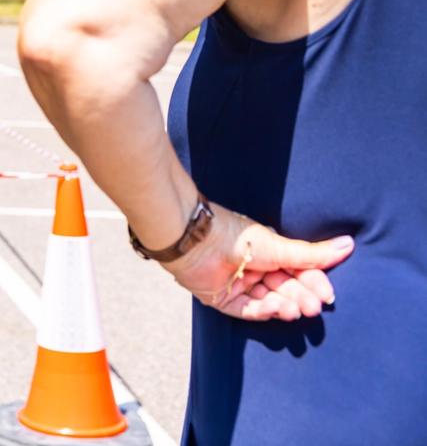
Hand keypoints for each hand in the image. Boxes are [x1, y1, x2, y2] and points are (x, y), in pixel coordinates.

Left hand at [164, 202, 353, 320]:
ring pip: (271, 301)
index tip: (328, 294)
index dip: (314, 284)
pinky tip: (279, 308)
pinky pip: (250, 310)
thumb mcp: (279, 247)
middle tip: (316, 306)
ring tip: (299, 310)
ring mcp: (240, 284)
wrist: (196, 239)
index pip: (298, 272)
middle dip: (302, 298)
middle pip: (286, 289)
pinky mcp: (225, 300)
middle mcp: (255, 269)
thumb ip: (313, 254)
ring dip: (287, 306)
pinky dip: (266, 311)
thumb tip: (349, 245)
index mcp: (268, 252)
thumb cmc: (237, 236)